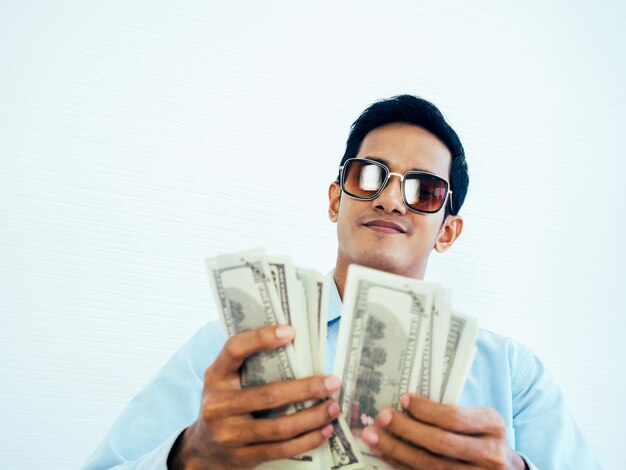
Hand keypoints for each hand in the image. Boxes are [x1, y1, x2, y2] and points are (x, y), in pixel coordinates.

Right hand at [168, 325, 340, 469]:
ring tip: (333, 407)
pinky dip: (306, 440)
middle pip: (268, 395)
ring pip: (278, 427)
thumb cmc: (225, 403)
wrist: (201, 449)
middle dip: (306, 388)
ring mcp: (228, 434)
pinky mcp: (242, 458)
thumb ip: (249, 365)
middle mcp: (218, 405)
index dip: (261, 338)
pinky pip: (280, 450)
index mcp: (215, 376)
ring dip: (312, 417)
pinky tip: (324, 431)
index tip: (291, 331)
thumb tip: (296, 346)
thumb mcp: (226, 380)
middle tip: (332, 382)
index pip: (234, 349)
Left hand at [361, 394, 525, 469]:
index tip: (403, 400)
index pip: (454, 418)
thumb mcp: (480, 419)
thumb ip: (451, 412)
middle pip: (440, 443)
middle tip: (381, 418)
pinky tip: (387, 457)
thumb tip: (405, 403)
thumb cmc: (484, 437)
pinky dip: (403, 467)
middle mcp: (490, 454)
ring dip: (397, 452)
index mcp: (492, 426)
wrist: (508, 469)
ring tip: (374, 439)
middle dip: (405, 430)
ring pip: (431, 466)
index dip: (425, 410)